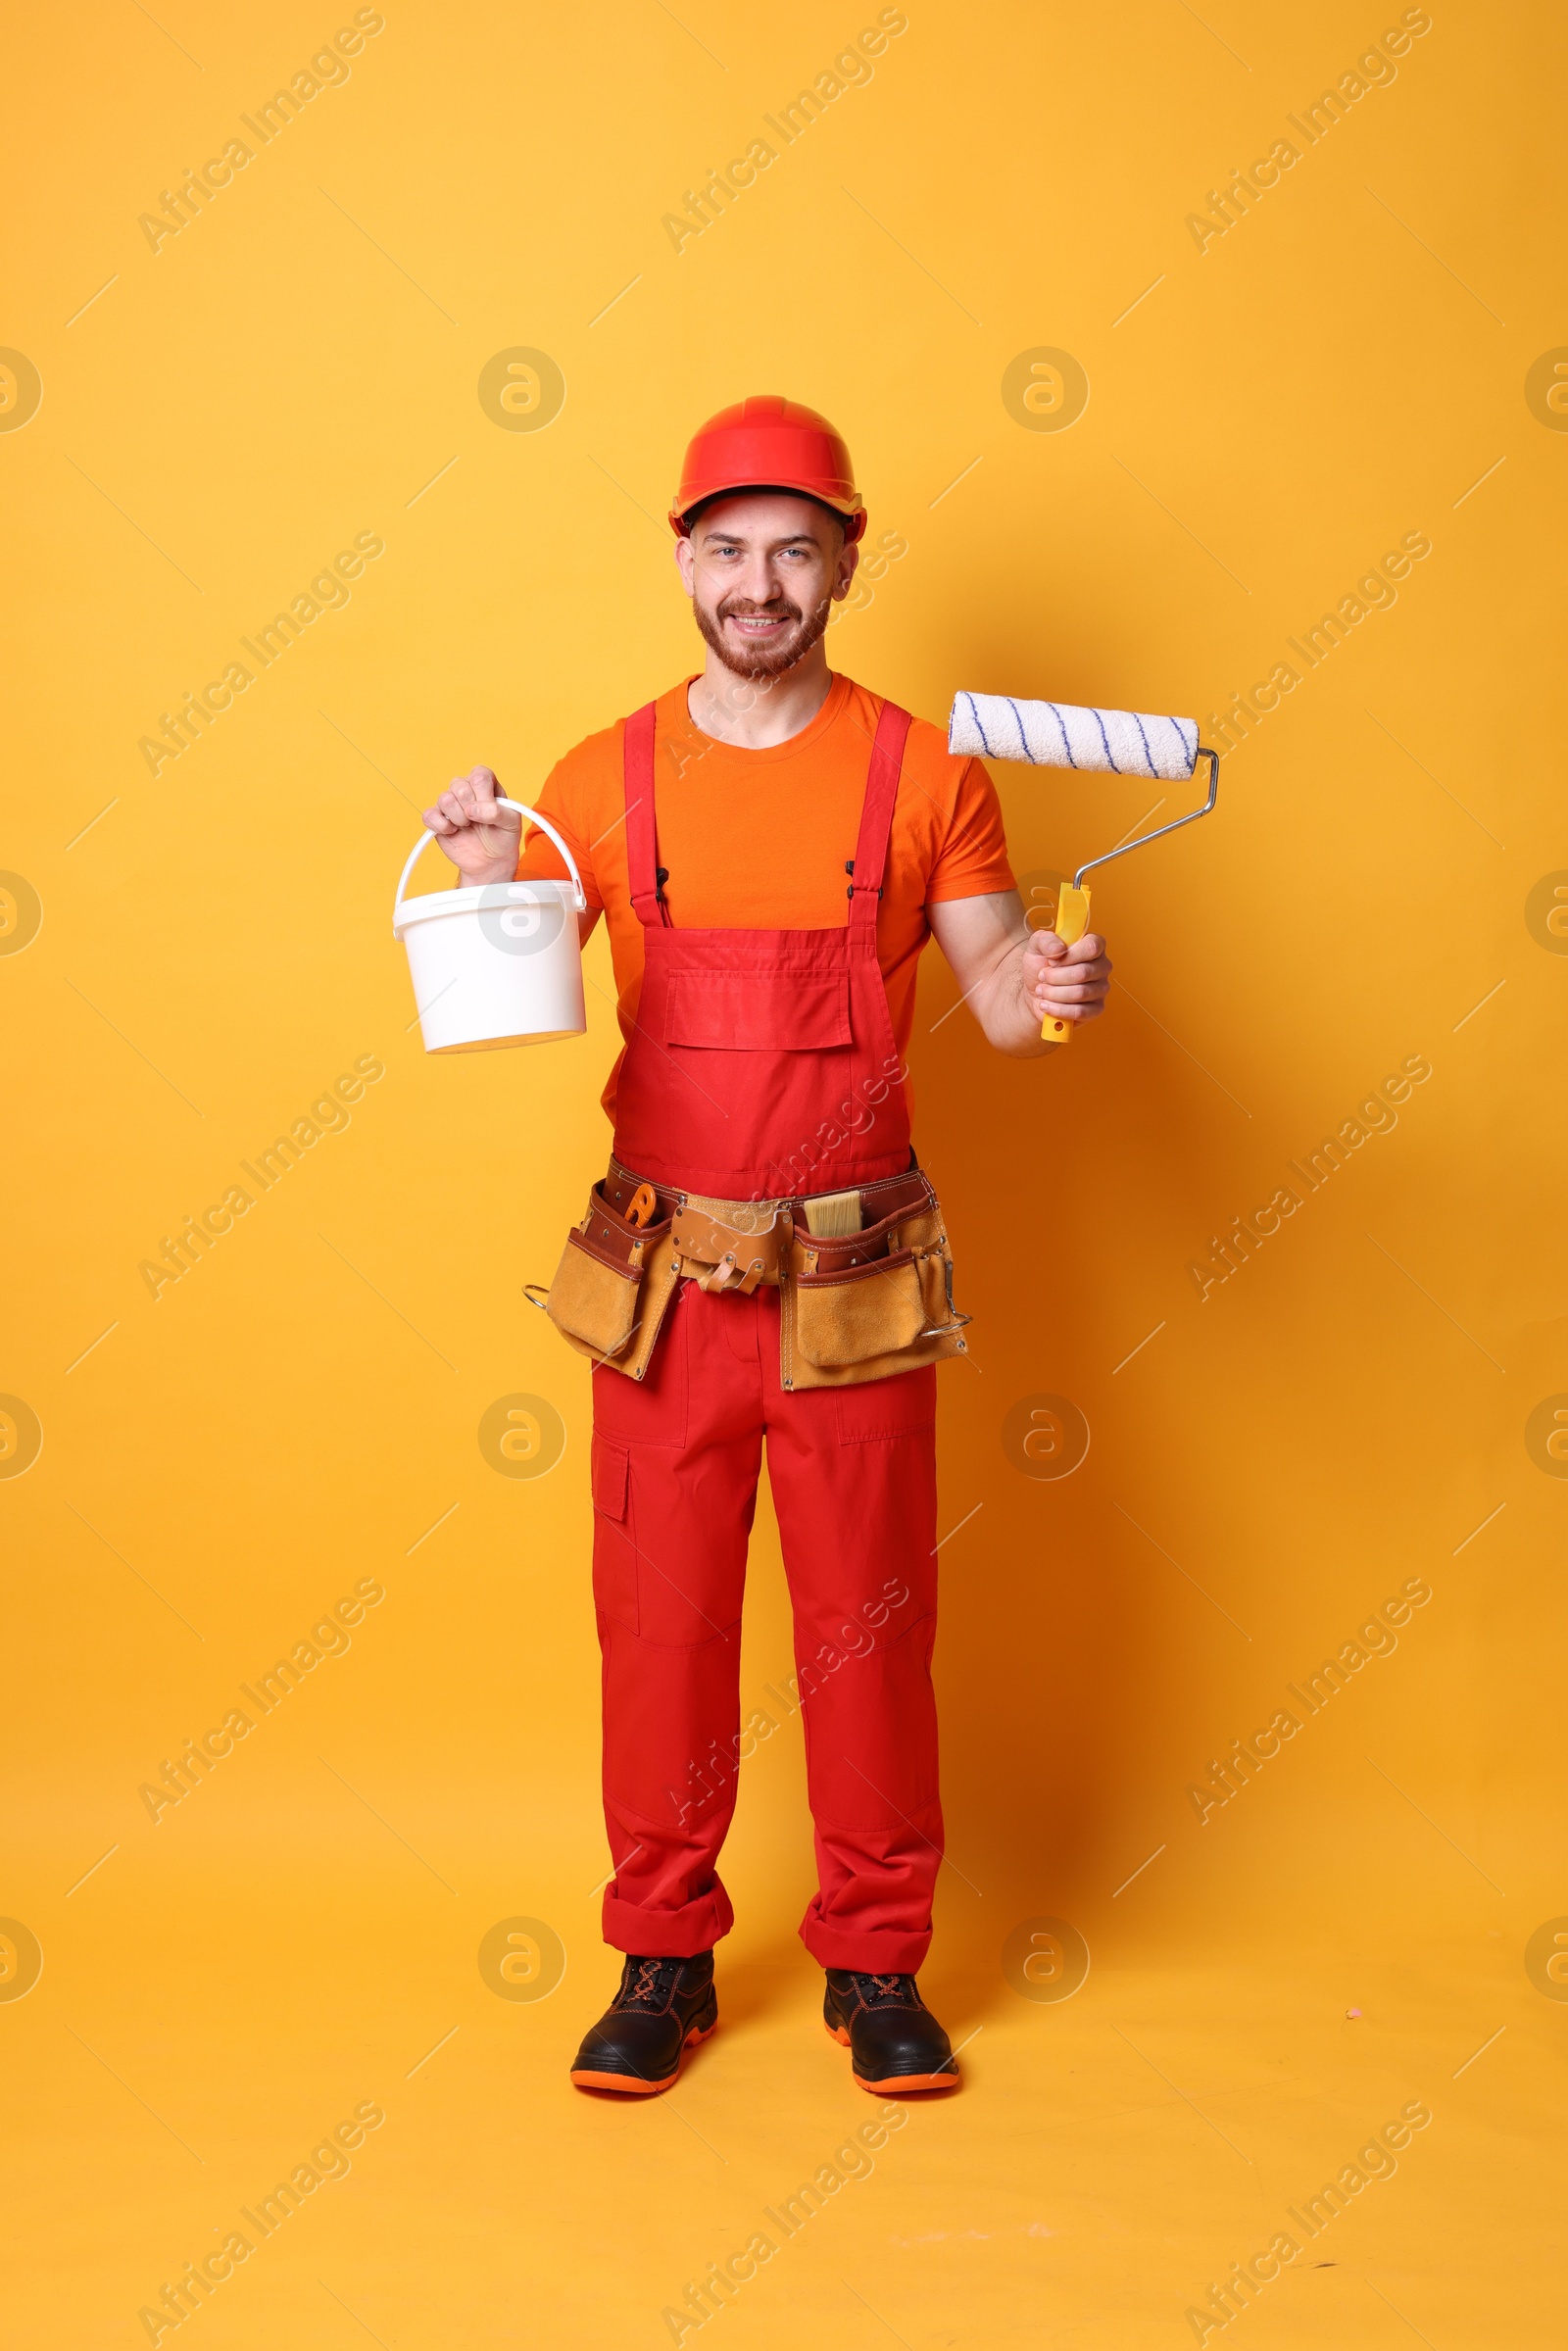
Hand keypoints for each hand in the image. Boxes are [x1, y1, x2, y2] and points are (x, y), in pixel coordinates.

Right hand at [421, 767, 520, 887]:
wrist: (491, 861)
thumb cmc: (503, 836)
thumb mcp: (511, 823)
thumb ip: (497, 812)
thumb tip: (472, 809)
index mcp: (485, 784)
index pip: (479, 775)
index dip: (483, 795)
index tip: (490, 810)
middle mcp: (465, 789)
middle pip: (459, 786)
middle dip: (471, 809)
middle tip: (478, 821)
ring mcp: (449, 803)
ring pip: (444, 799)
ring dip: (458, 818)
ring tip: (467, 826)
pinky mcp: (436, 819)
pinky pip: (429, 815)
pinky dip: (442, 827)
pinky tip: (453, 832)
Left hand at [1022, 925, 1111, 1030]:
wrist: (1034, 992)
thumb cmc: (1040, 966)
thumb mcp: (1036, 946)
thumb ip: (1045, 940)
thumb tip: (1059, 948)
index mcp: (1093, 945)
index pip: (1091, 947)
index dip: (1069, 956)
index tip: (1052, 960)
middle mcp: (1102, 966)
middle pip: (1083, 973)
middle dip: (1055, 977)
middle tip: (1042, 977)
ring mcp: (1102, 988)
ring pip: (1080, 993)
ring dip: (1053, 993)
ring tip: (1041, 991)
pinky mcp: (1097, 1009)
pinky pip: (1080, 1012)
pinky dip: (1058, 1010)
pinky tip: (1047, 1005)